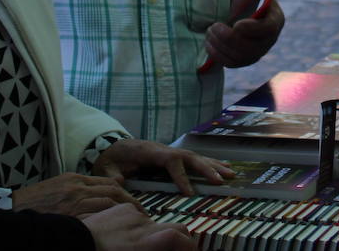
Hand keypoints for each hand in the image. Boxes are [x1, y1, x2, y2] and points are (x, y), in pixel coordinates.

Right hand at [12, 172, 139, 216]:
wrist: (13, 209)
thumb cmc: (35, 202)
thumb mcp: (59, 186)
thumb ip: (81, 187)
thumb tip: (108, 189)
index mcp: (75, 179)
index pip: (108, 183)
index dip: (125, 193)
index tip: (134, 203)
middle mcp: (77, 187)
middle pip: (112, 191)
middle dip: (130, 202)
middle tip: (142, 212)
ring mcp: (74, 201)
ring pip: (107, 202)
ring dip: (123, 211)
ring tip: (134, 221)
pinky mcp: (70, 215)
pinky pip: (95, 216)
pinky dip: (107, 220)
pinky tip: (115, 228)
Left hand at [82, 202, 197, 250]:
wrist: (69, 241)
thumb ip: (154, 247)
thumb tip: (166, 246)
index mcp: (146, 242)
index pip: (181, 239)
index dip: (191, 247)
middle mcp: (144, 226)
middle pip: (176, 228)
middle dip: (183, 240)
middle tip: (179, 250)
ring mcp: (133, 214)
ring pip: (154, 225)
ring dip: (154, 236)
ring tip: (141, 246)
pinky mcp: (121, 207)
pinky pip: (137, 217)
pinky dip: (138, 227)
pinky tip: (124, 236)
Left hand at [93, 140, 233, 195]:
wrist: (111, 146)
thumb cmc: (111, 159)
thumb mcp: (106, 168)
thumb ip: (113, 175)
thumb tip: (121, 181)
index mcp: (150, 152)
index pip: (171, 161)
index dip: (182, 176)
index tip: (190, 193)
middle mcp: (164, 149)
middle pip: (189, 156)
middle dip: (206, 168)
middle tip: (221, 180)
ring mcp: (169, 151)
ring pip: (195, 157)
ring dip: (213, 165)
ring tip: (231, 174)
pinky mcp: (172, 156)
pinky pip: (193, 160)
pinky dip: (209, 164)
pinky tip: (223, 168)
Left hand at [203, 0, 284, 68]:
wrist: (236, 8)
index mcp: (274, 19)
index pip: (268, 29)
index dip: (252, 29)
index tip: (236, 24)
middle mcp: (268, 40)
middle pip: (252, 48)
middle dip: (229, 39)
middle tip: (213, 26)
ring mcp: (256, 52)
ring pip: (239, 57)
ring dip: (220, 45)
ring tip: (209, 30)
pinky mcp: (243, 60)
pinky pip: (231, 63)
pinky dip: (217, 54)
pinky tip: (208, 42)